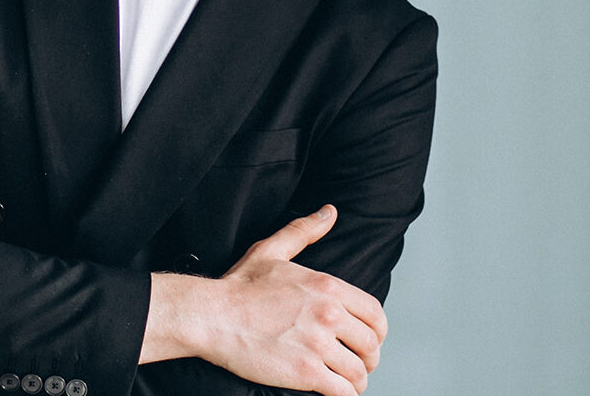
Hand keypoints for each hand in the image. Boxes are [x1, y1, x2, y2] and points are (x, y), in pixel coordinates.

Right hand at [143, 206, 386, 395]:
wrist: (212, 315)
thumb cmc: (239, 285)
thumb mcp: (272, 249)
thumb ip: (304, 230)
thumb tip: (329, 212)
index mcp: (326, 285)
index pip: (374, 313)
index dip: (377, 331)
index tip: (368, 339)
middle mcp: (328, 313)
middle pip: (371, 345)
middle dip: (368, 358)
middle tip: (356, 363)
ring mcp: (318, 344)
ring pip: (358, 373)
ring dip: (356, 381)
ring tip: (346, 381)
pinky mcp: (306, 372)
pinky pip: (343, 393)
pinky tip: (335, 392)